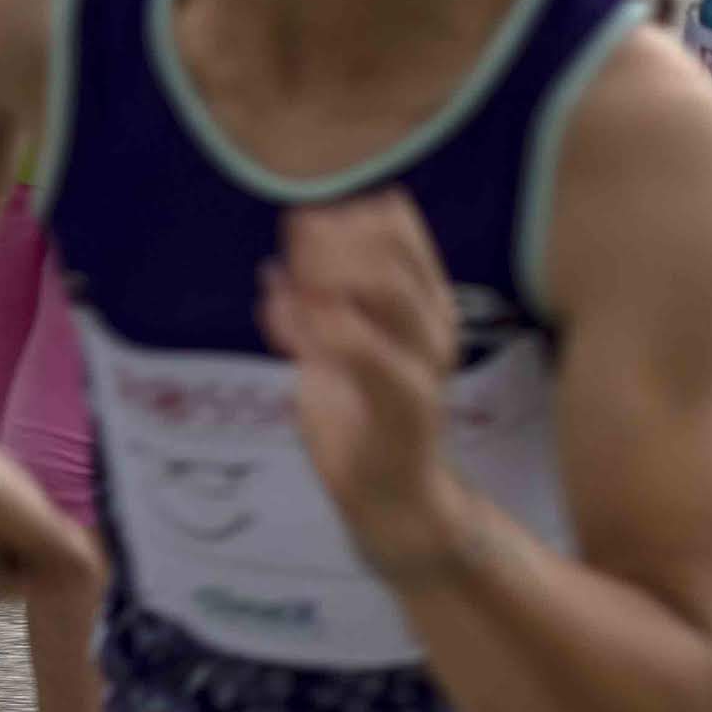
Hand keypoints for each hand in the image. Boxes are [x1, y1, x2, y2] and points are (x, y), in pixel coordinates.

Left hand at [260, 194, 460, 571]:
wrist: (390, 494)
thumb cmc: (363, 415)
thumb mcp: (334, 350)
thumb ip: (313, 308)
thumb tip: (279, 262)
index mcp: (421, 304)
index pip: (400, 235)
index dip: (351, 218)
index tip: (304, 222)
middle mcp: (431, 328)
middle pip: (394, 256)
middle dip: (337, 241)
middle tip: (295, 238)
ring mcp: (423, 365)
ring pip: (391, 295)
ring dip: (335, 273)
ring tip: (294, 272)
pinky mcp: (406, 407)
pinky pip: (371, 356)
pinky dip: (327, 328)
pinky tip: (287, 316)